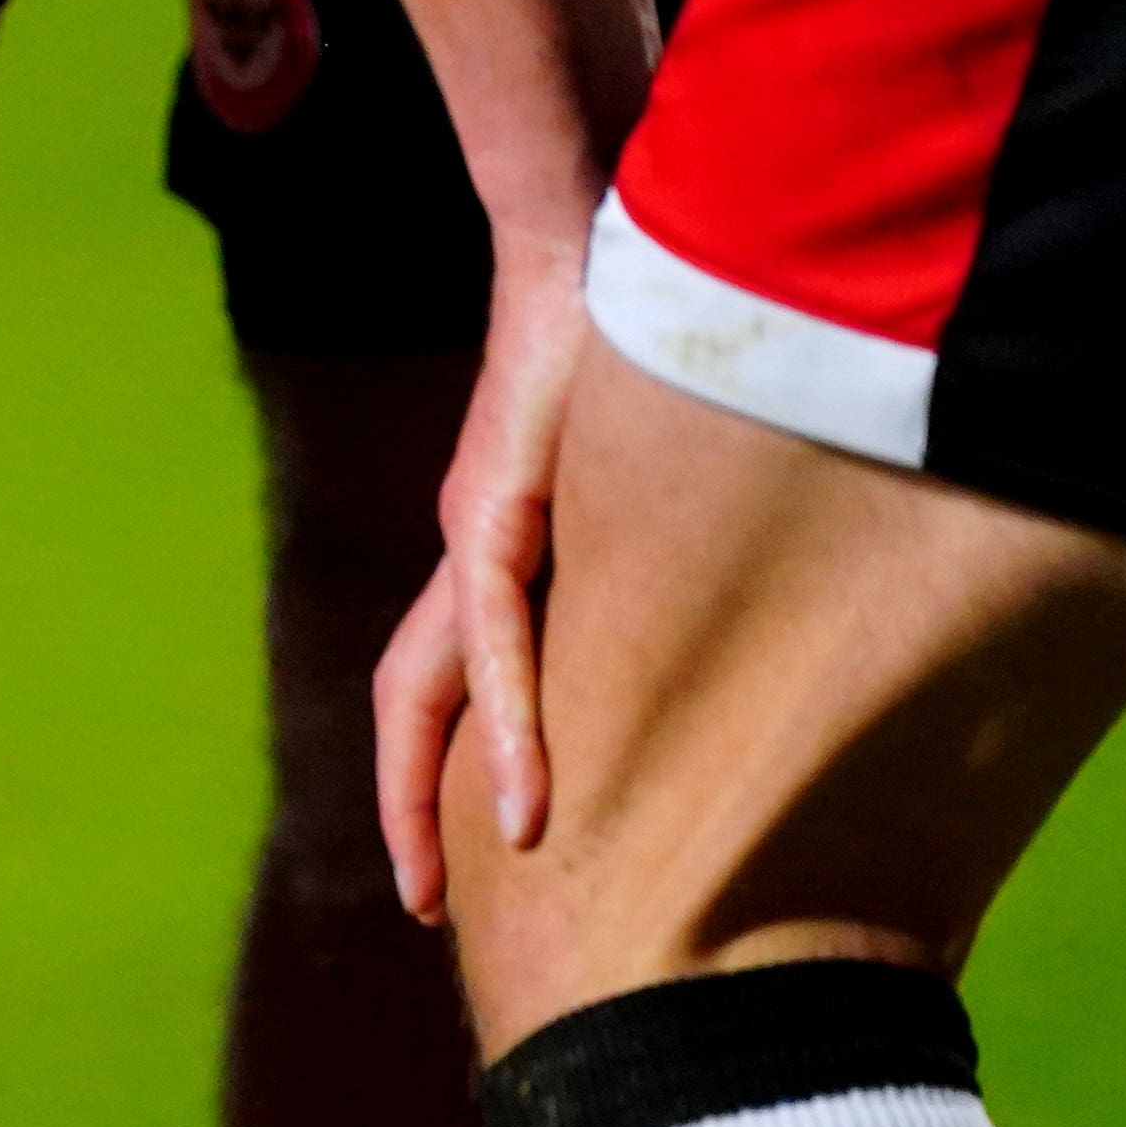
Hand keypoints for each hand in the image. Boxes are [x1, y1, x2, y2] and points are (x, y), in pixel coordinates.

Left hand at [375, 233, 596, 918]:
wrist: (599, 223)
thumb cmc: (639, 332)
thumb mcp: (648, 467)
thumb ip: (652, 532)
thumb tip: (718, 594)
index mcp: (496, 545)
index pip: (445, 681)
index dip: (441, 769)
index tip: (461, 856)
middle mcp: (467, 545)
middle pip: (409, 705)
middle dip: (408, 807)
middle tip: (427, 903)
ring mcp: (473, 526)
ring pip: (433, 689)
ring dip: (444, 790)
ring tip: (468, 874)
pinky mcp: (497, 503)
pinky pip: (496, 638)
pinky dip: (511, 725)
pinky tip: (525, 798)